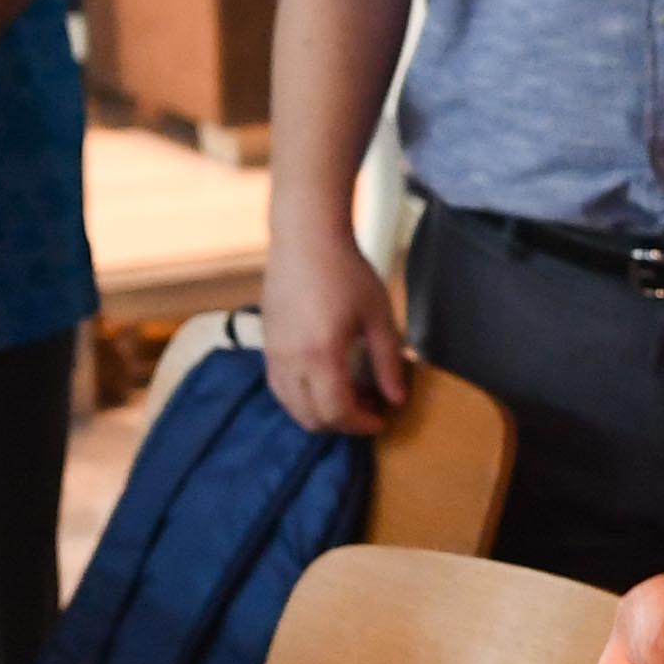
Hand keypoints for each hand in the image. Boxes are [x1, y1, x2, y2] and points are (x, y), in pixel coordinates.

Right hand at [261, 221, 412, 436]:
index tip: (383, 419)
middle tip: (369, 409)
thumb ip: (388, 362)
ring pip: (292, 408)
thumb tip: (397, 400)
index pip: (338, 411)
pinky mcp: (266, 346)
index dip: (362, 423)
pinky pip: (280, 389)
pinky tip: (325, 381)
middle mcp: (291, 360)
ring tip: (349, 396)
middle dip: (343, 424)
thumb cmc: (346, 271)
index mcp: (322, 354)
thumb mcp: (378, 316)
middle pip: (312, 418)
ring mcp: (274, 355)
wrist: (305, 239)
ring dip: (320, 413)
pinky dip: (302, 398)